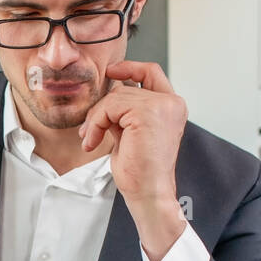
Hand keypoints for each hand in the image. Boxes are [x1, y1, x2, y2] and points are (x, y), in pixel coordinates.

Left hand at [80, 61, 188, 260]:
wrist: (149, 192)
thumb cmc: (141, 170)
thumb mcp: (130, 133)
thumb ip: (123, 112)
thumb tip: (107, 95)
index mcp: (171, 107)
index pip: (151, 72)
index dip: (130, 67)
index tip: (111, 72)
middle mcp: (171, 103)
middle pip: (124, 87)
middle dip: (101, 109)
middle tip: (89, 131)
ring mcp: (161, 106)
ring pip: (114, 96)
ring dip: (96, 119)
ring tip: (91, 140)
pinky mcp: (147, 112)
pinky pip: (110, 106)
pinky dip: (96, 123)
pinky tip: (93, 142)